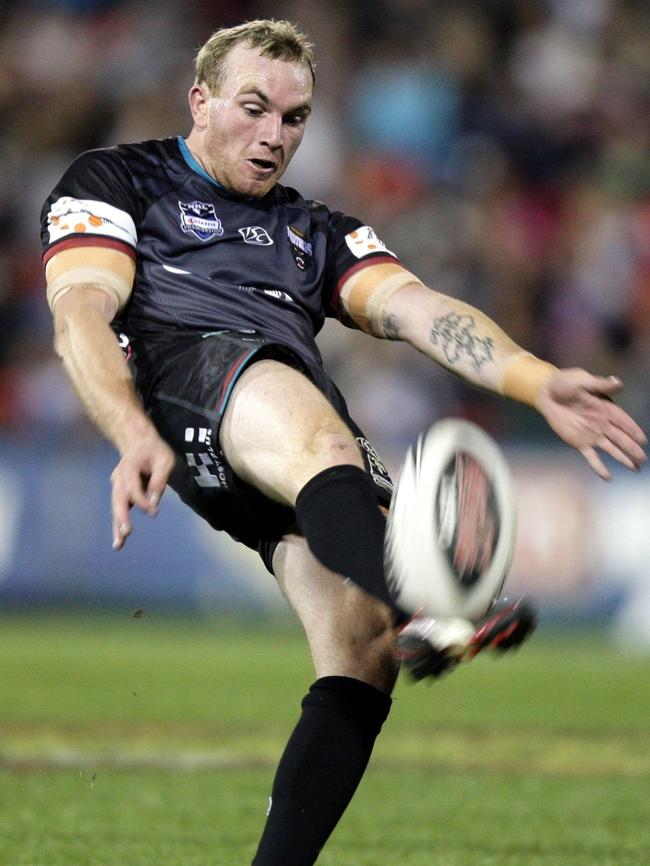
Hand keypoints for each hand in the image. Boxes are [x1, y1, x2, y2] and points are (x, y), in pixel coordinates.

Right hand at [111, 431, 175, 549]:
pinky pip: (119, 509)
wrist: (138, 442)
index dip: (142, 501)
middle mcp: (119, 477)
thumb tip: (154, 503)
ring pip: (116, 507)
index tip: (154, 512)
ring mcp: (117, 485)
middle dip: (122, 516)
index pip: (133, 487)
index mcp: (129, 466)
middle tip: (126, 532)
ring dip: (117, 525)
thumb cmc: (154, 450)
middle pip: (118, 499)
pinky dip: (118, 524)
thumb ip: (159, 479)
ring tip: (118, 544)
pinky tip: (120, 541)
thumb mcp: (164, 459)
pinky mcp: (121, 493)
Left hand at [537, 369, 646, 478]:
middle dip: (632, 448)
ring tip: (636, 468)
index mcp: (606, 408)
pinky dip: (599, 467)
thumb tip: (617, 382)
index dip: (633, 430)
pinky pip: (591, 456)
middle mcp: (602, 423)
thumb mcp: (583, 381)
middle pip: (621, 438)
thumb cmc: (565, 383)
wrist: (547, 393)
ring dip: (623, 458)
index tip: (643, 440)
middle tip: (643, 459)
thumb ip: (600, 385)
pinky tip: (608, 477)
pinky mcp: (579, 442)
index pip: (623, 421)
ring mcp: (591, 434)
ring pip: (611, 449)